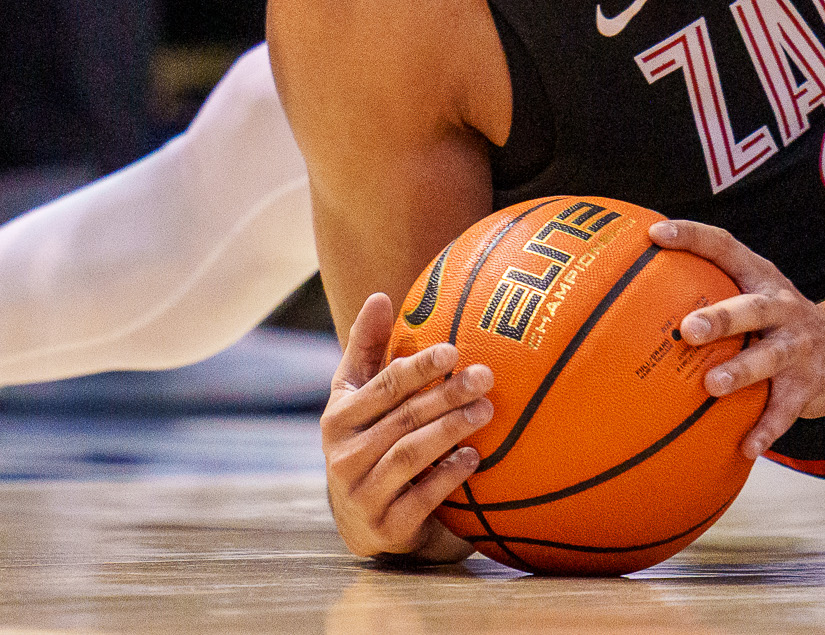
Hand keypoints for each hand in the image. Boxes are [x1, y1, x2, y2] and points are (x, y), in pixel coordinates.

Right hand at [319, 291, 488, 563]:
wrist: (360, 523)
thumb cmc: (367, 442)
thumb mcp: (358, 398)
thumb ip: (368, 349)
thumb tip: (379, 295)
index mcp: (338, 417)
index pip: (382, 384)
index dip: (418, 366)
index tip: (453, 350)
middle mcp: (343, 455)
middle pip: (402, 417)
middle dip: (446, 394)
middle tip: (485, 377)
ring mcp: (362, 494)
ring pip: (409, 454)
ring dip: (451, 430)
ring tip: (486, 411)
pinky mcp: (385, 528)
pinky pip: (421, 498)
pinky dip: (448, 476)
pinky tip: (474, 458)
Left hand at [651, 217, 824, 462]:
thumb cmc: (778, 320)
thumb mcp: (753, 295)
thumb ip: (711, 291)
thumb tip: (633, 295)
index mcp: (760, 278)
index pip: (725, 246)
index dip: (692, 237)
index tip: (655, 234)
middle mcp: (782, 307)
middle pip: (753, 308)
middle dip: (721, 318)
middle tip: (687, 329)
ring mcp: (799, 346)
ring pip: (770, 357)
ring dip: (741, 371)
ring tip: (712, 386)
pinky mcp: (809, 384)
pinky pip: (785, 410)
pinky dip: (766, 428)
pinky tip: (746, 447)